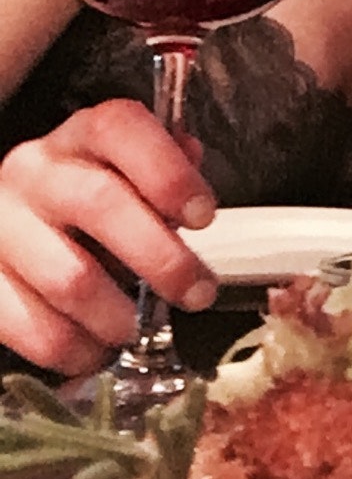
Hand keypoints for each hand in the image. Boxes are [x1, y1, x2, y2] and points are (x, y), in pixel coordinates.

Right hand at [0, 101, 217, 375]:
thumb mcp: (125, 172)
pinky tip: (96, 350)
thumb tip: (191, 159)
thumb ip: (164, 166)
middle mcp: (34, 172)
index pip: (118, 129)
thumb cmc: (87, 203)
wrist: (10, 231)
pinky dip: (74, 348)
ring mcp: (1, 226)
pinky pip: (32, 326)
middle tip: (197, 292)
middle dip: (161, 256)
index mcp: (79, 137)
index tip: (203, 216)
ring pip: (68, 277)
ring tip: (138, 329)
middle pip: (100, 203)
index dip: (167, 172)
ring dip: (117, 314)